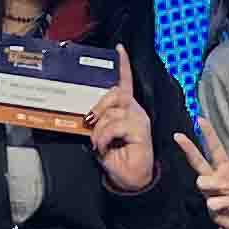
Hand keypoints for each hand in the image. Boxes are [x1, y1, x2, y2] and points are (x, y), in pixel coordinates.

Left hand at [87, 50, 159, 194]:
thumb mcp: (101, 137)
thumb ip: (97, 122)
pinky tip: (104, 147)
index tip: (118, 49)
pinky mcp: (141, 130)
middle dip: (99, 105)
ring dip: (99, 129)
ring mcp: (140, 120)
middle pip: (116, 93)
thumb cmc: (116, 158)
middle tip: (89, 122)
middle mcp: (135, 111)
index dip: (122, 65)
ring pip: (113, 112)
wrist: (130, 180)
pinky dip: (105, 136)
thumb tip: (87, 116)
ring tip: (98, 143)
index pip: (125, 83)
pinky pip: (116, 125)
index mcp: (126, 109)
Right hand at [173, 129, 228, 228]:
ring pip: (202, 181)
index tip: (199, 119)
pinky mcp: (212, 211)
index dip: (208, 134)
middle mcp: (217, 179)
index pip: (214, 149)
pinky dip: (227, 200)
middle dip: (187, 148)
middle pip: (196, 162)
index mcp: (228, 169)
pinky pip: (212, 201)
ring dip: (220, 184)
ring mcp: (212, 195)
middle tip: (178, 136)